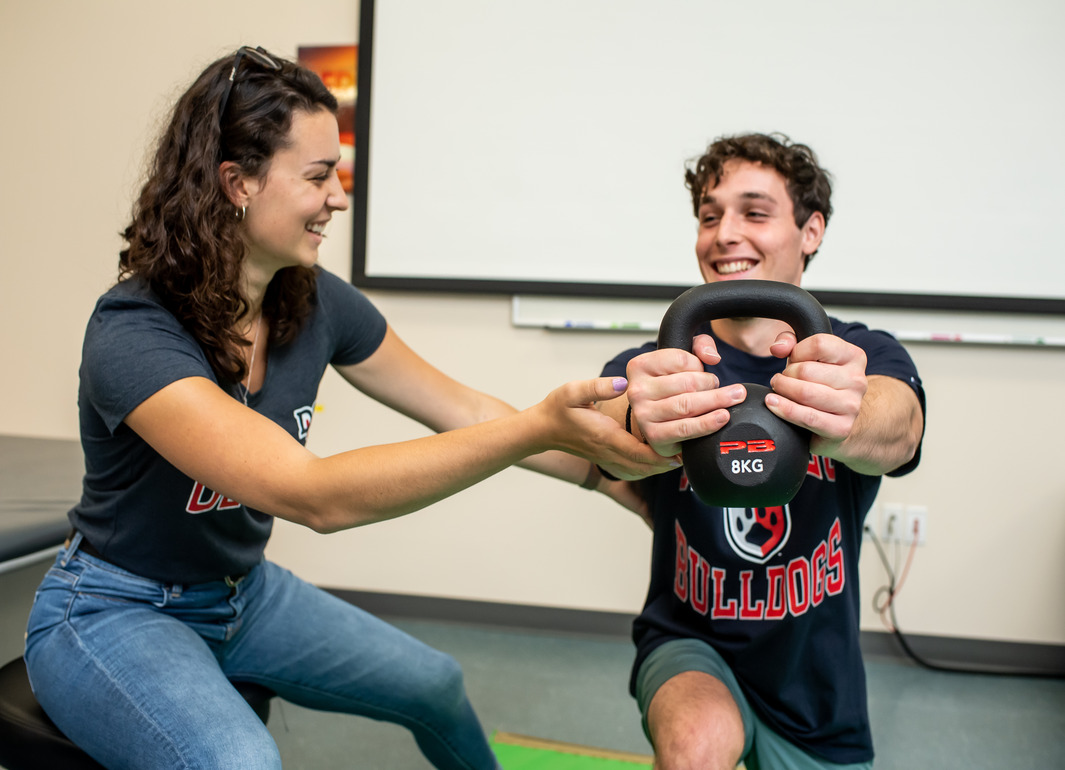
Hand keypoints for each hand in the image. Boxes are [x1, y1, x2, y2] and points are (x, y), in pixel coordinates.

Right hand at [536, 376, 679, 479]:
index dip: (662, 454)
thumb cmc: (557, 409)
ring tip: (682, 458)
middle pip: (645, 466)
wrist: (541, 429)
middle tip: (691, 456)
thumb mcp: (573, 391)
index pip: (639, 451)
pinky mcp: (606, 458)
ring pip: (640, 470)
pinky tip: (661, 459)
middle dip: (668, 464)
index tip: (682, 450)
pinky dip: (649, 467)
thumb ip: (598, 387)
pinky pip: (633, 468)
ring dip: (661, 467)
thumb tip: (623, 383)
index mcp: (604, 437)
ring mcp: (607, 457)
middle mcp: (608, 451)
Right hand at [624, 334, 747, 457]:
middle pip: (688, 383)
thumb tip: (712, 356)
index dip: (699, 365)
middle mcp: (637, 390)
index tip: (704, 372)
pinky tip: (722, 417)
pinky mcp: (655, 435)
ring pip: (688, 405)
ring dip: (716, 401)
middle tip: (724, 388)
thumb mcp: (681, 360)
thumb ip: (699, 346)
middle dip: (712, 384)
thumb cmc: (670, 390)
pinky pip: (686, 428)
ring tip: (733, 398)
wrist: (657, 422)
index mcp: (640, 366)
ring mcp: (643, 414)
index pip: (680, 360)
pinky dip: (708, 422)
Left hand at [764, 331, 866, 456]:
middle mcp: (857, 380)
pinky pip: (806, 416)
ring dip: (783, 390)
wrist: (840, 420)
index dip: (797, 351)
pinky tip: (774, 404)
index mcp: (854, 357)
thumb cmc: (822, 385)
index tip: (793, 360)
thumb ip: (791, 342)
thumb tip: (778, 347)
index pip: (819, 344)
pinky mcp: (841, 428)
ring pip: (805, 393)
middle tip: (783, 380)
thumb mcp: (810, 358)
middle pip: (806, 371)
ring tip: (778, 390)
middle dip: (786, 374)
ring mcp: (852, 405)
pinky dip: (785, 409)